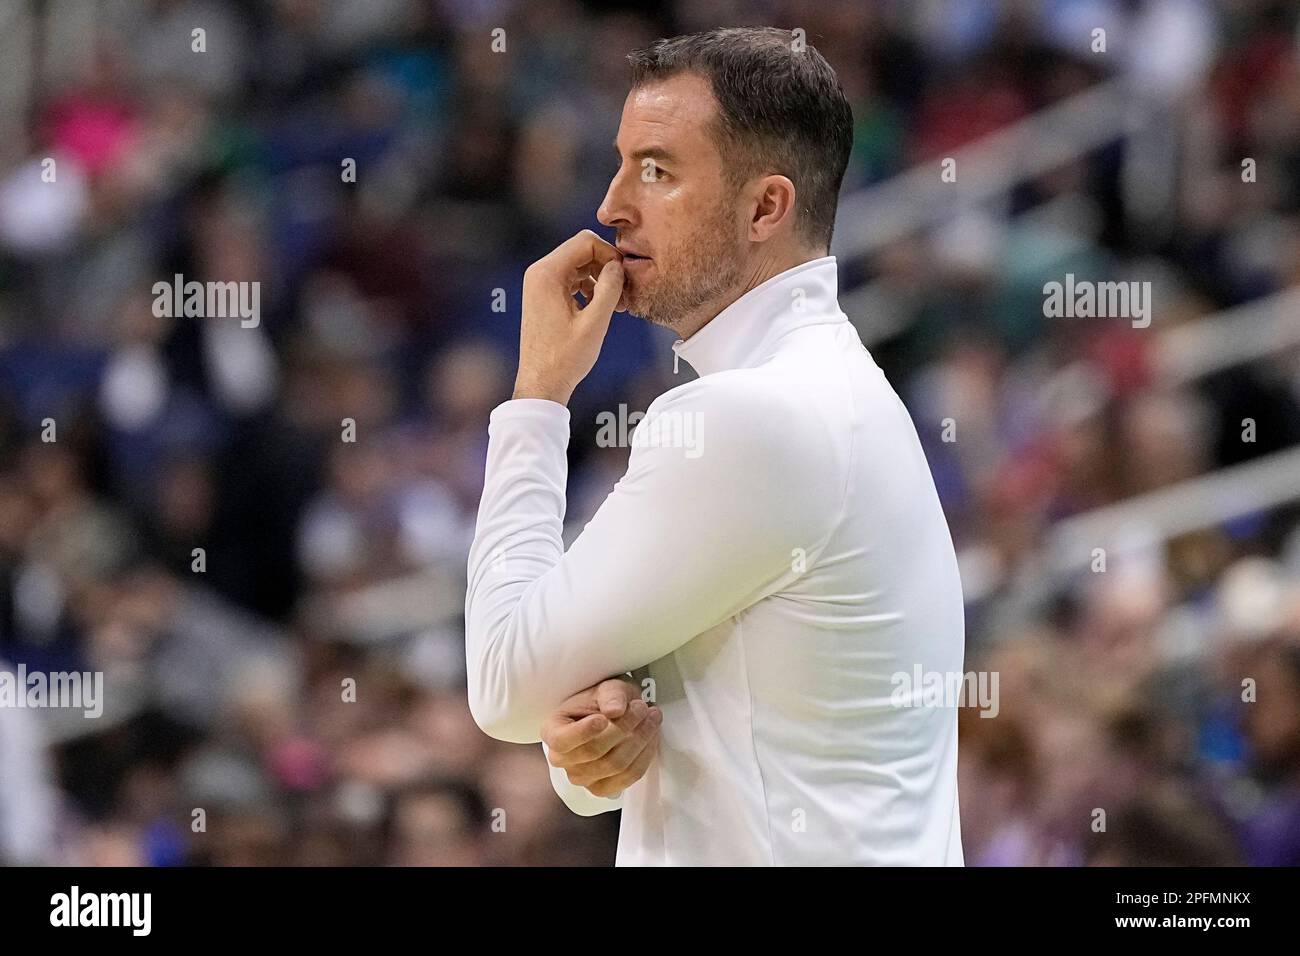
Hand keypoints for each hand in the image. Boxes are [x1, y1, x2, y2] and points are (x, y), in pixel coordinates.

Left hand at [514, 230, 624, 405]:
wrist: (541, 383)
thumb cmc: (565, 358)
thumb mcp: (595, 322)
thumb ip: (609, 288)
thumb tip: (618, 266)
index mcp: (547, 274)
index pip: (585, 242)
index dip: (610, 255)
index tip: (625, 277)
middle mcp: (538, 273)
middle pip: (581, 250)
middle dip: (605, 266)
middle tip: (624, 292)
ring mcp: (538, 284)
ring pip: (578, 264)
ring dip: (599, 278)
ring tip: (616, 303)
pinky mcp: (542, 295)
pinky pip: (570, 279)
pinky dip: (588, 287)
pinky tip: (601, 307)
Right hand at [541, 676, 662, 798]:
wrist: (611, 714)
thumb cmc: (602, 701)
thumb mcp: (606, 687)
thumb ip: (610, 695)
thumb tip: (615, 710)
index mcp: (553, 731)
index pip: (563, 740)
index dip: (583, 732)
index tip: (603, 718)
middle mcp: (561, 759)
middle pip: (595, 751)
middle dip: (624, 727)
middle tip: (642, 707)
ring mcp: (581, 778)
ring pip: (615, 764)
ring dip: (640, 739)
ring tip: (651, 717)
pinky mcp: (602, 789)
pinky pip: (628, 777)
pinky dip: (645, 756)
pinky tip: (651, 737)